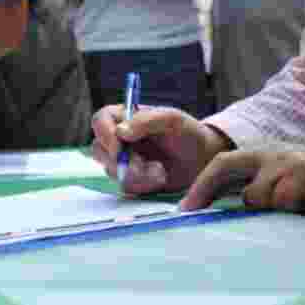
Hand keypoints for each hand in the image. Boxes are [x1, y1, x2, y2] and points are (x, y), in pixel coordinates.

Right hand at [90, 104, 230, 194]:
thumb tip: (120, 131)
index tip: (119, 147)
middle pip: (99, 149)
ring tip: (161, 171)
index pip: (100, 121)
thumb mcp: (172, 120)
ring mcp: (124, 161)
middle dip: (120, 161)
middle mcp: (119, 139)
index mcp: (125, 117)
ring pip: (112, 171)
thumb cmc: (188, 133)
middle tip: (142, 165)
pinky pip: (126, 186)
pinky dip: (143, 185)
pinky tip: (160, 179)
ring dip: (137, 174)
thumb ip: (146, 121)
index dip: (105, 134)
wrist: (204, 160)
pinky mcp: (132, 180)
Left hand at [178, 147, 304, 215]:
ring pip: (254, 194)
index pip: (221, 163)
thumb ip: (259, 192)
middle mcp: (269, 155)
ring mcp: (285, 163)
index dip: (201, 184)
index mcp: (262, 156)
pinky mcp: (302, 176)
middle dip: (203, 188)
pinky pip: (280, 202)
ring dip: (260, 210)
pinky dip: (283, 213)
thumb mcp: (284, 184)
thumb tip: (225, 215)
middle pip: (224, 164)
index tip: (184, 208)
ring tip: (284, 213)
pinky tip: (299, 213)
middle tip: (189, 211)